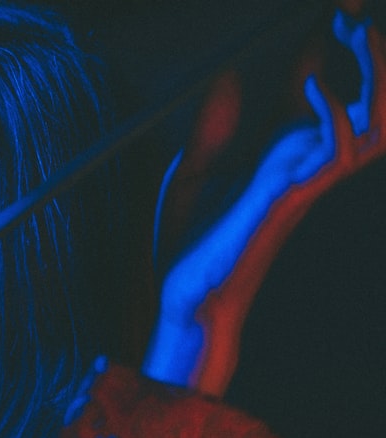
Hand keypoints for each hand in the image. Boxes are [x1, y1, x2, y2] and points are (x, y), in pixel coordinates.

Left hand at [143, 10, 384, 395]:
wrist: (184, 296)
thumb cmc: (189, 242)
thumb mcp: (193, 169)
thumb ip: (213, 124)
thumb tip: (228, 74)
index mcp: (276, 150)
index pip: (316, 81)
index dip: (325, 39)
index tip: (330, 5)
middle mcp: (300, 160)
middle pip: (365, 95)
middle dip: (369, 50)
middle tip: (353, 10)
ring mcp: (302, 179)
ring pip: (370, 121)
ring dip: (374, 75)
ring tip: (362, 30)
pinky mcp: (289, 199)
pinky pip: (332, 154)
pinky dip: (332, 115)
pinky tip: (316, 86)